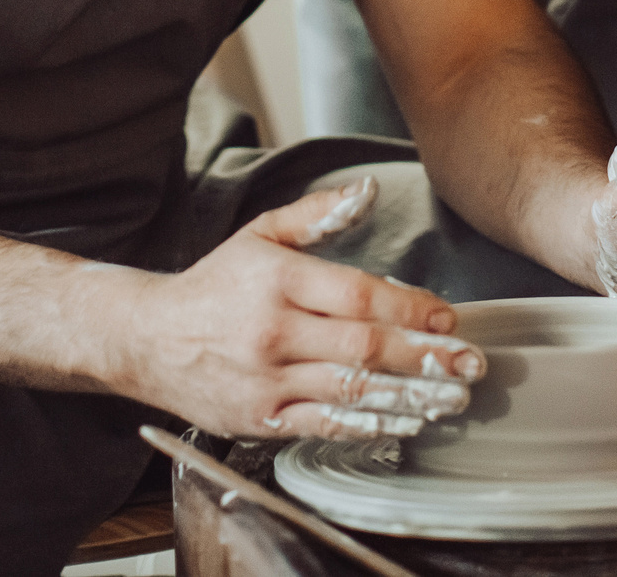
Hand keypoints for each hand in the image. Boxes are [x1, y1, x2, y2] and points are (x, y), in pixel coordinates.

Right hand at [118, 177, 485, 440]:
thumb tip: (369, 190)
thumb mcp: (261, 234)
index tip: (449, 317)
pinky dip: (368, 425)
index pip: (360, 294)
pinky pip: (323, 424)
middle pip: (365, 347)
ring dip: (410, 397)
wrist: (146, 339)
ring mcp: (266, 379)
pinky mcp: (259, 418)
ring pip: (351, 390)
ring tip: (451, 399)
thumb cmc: (214, 286)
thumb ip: (319, 215)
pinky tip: (403, 422)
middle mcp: (274, 330)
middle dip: (426, 358)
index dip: (411, 308)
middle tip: (470, 365)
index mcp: (279, 279)